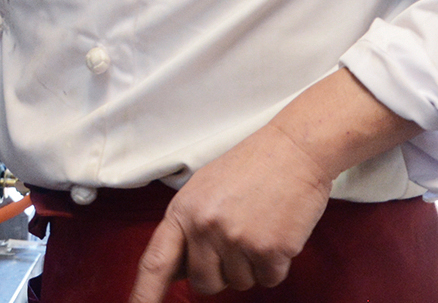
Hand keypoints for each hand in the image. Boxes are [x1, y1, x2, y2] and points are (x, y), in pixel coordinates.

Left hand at [129, 124, 331, 300]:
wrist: (294, 149)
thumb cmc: (250, 167)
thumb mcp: (204, 189)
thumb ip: (188, 227)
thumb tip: (177, 271)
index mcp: (183, 210)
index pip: (155, 262)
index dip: (143, 295)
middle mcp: (205, 227)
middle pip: (204, 283)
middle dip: (221, 273)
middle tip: (237, 239)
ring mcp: (237, 239)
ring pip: (240, 283)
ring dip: (252, 265)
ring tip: (258, 225)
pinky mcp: (269, 249)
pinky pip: (269, 279)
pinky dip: (276, 264)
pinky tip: (276, 232)